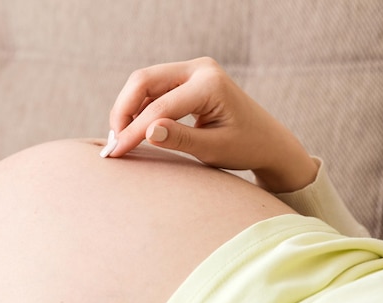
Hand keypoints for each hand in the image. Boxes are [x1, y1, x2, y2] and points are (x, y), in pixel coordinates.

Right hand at [105, 57, 317, 192]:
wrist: (267, 141)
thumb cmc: (245, 147)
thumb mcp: (213, 149)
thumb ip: (180, 139)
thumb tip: (145, 132)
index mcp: (209, 84)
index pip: (158, 107)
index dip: (133, 130)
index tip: (115, 153)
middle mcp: (199, 69)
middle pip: (143, 80)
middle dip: (123, 111)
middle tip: (114, 142)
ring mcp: (192, 70)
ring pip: (143, 83)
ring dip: (128, 109)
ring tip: (122, 139)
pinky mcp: (186, 78)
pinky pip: (152, 89)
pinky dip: (138, 108)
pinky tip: (134, 130)